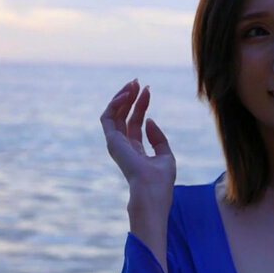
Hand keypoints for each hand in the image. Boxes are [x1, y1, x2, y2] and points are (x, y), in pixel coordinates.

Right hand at [100, 79, 175, 199]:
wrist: (151, 191)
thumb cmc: (160, 180)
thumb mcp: (165, 155)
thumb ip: (158, 138)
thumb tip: (150, 120)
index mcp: (135, 150)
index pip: (135, 122)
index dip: (141, 105)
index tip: (148, 90)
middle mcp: (123, 146)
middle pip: (124, 115)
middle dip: (130, 97)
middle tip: (137, 81)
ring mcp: (116, 143)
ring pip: (113, 114)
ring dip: (121, 97)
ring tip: (132, 84)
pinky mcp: (111, 141)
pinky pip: (108, 117)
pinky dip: (115, 104)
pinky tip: (127, 95)